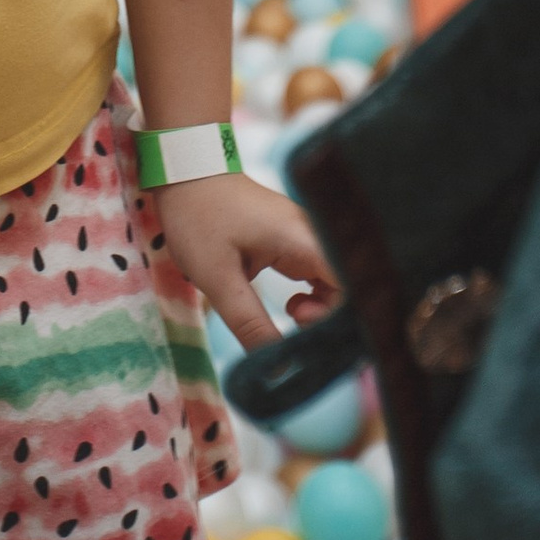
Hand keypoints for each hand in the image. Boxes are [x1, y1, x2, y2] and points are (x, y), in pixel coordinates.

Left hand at [157, 171, 339, 351]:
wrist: (185, 171)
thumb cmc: (199, 217)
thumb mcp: (218, 278)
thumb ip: (250, 324)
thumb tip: (277, 369)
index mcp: (305, 240)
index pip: (354, 285)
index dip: (348, 321)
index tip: (319, 341)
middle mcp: (315, 235)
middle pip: (352, 286)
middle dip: (333, 318)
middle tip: (297, 325)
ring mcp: (307, 236)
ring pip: (338, 282)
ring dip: (323, 309)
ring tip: (292, 314)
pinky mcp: (295, 240)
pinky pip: (320, 274)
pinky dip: (313, 297)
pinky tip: (292, 303)